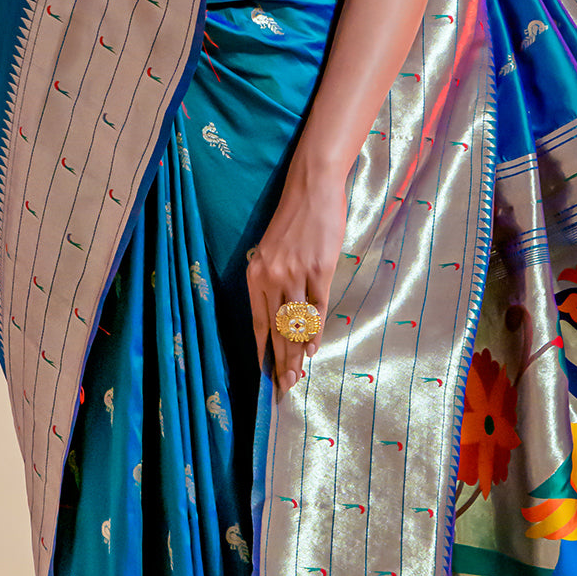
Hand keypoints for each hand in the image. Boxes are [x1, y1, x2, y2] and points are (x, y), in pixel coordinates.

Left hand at [246, 164, 347, 395]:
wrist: (312, 188)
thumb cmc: (294, 219)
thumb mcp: (272, 251)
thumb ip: (273, 281)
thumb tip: (281, 318)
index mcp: (256, 273)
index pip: (258, 323)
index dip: (263, 352)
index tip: (267, 376)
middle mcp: (272, 276)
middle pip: (276, 330)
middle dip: (281, 362)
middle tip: (285, 387)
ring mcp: (296, 273)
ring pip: (295, 325)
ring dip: (298, 354)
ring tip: (298, 376)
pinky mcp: (320, 269)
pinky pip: (317, 308)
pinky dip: (315, 332)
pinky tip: (314, 349)